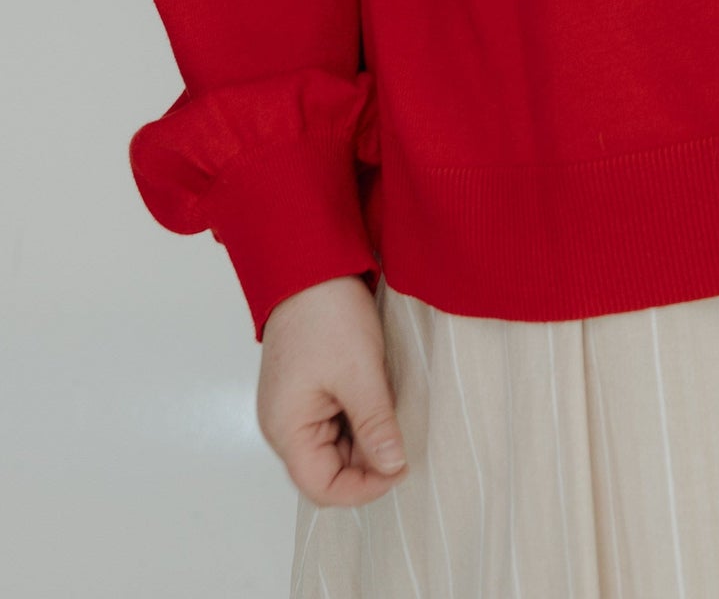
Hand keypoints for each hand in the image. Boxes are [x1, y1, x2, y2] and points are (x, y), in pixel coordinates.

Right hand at [256, 275, 408, 507]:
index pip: (323, 487)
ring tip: (393, 414)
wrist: (311, 262)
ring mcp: (295, 407)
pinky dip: (360, 419)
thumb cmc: (327, 313)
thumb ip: (376, 426)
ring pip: (335, 446)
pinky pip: (335, 422)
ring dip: (366, 439)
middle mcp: (284, 425)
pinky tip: (381, 400)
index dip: (363, 487)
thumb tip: (394, 467)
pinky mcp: (308, 390)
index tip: (401, 466)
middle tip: (403, 437)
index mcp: (286, 429)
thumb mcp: (360, 372)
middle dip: (368, 462)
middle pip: (328, 469)